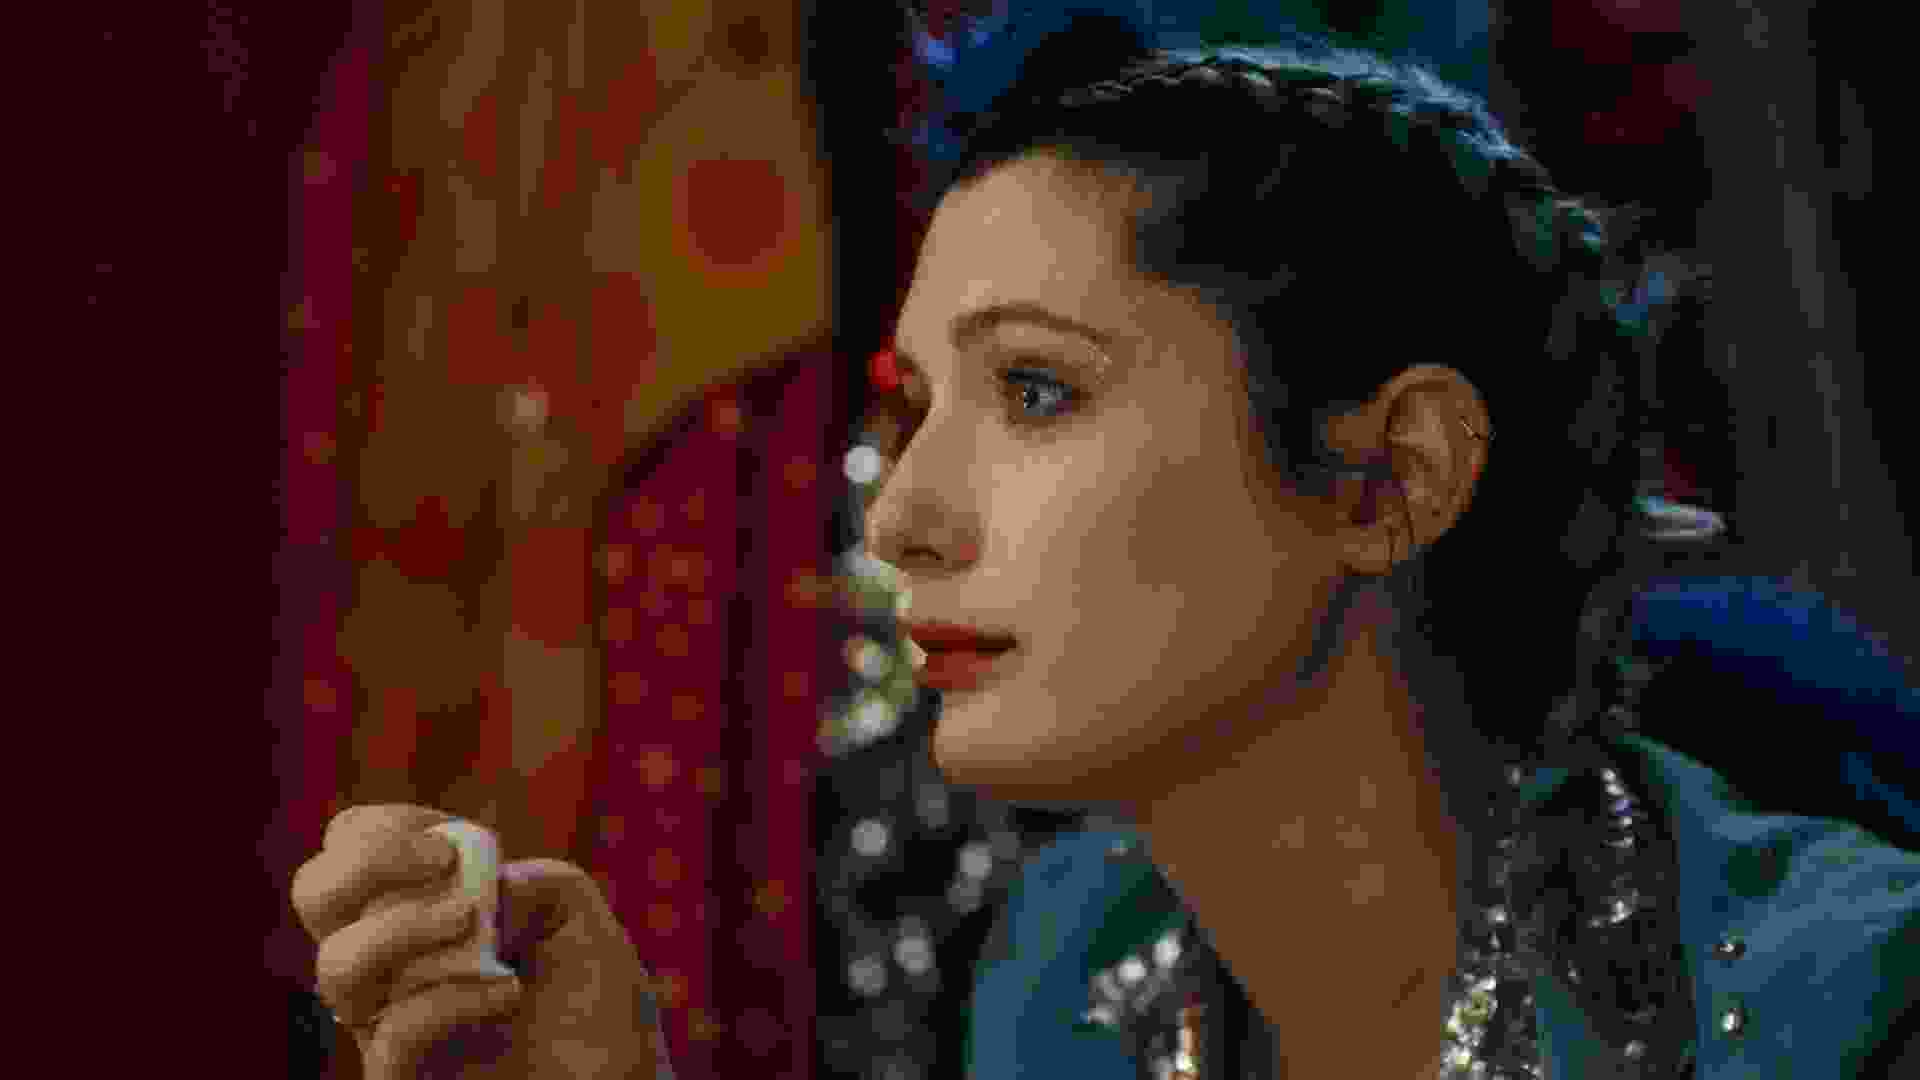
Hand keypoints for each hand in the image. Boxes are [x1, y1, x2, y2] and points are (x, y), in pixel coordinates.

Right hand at [292, 804, 666, 1078]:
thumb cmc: (591, 998)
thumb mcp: (575, 913)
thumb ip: (532, 878)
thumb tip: (485, 886)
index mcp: (413, 909)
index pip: (351, 845)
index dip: (385, 826)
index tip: (448, 840)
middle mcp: (388, 961)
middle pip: (316, 893)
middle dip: (366, 861)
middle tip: (439, 862)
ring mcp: (389, 1019)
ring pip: (337, 965)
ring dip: (404, 927)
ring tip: (472, 924)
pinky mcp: (404, 1077)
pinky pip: (392, 1036)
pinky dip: (446, 1001)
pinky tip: (506, 992)